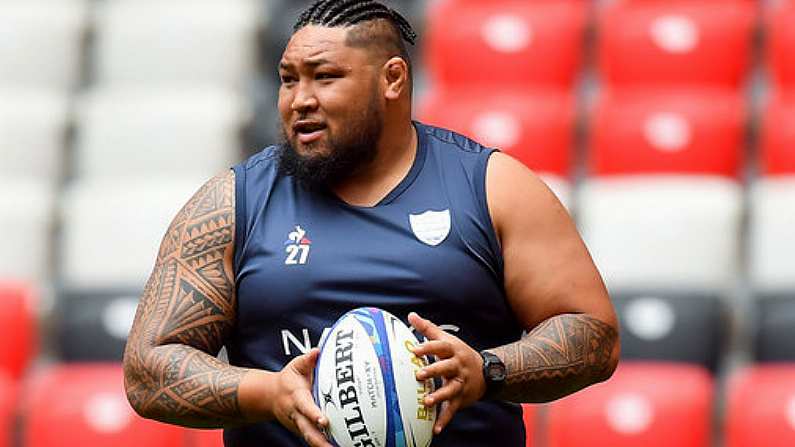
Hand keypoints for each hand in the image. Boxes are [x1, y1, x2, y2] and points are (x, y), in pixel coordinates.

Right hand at [271, 349, 331, 446]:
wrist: (270, 397)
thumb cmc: (288, 380)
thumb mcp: (295, 366)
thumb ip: (307, 360)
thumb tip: (317, 351)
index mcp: (297, 398)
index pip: (306, 407)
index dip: (314, 414)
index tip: (324, 421)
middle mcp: (297, 415)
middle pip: (307, 431)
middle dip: (319, 440)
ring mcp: (299, 425)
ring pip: (310, 438)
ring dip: (322, 446)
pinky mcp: (303, 430)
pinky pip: (313, 439)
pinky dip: (322, 444)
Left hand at [408, 312, 486, 434]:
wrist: (487, 373)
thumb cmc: (459, 354)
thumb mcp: (447, 339)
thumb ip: (428, 329)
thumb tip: (411, 315)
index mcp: (453, 351)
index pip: (440, 347)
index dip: (427, 347)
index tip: (414, 350)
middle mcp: (458, 366)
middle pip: (446, 367)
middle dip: (433, 371)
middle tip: (419, 375)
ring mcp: (461, 383)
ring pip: (450, 390)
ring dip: (439, 396)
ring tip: (426, 402)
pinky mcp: (461, 398)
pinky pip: (452, 410)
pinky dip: (444, 420)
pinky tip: (435, 429)